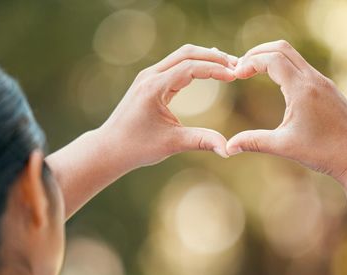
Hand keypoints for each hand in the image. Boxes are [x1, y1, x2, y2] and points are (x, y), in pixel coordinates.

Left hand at [100, 44, 236, 169]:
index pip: (190, 67)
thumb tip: (228, 150)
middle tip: (237, 65)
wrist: (109, 148)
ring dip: (205, 58)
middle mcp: (150, 76)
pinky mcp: (149, 81)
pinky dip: (194, 64)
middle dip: (214, 57)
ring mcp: (148, 76)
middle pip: (187, 53)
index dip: (216, 69)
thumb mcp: (172, 144)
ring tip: (228, 65)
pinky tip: (209, 68)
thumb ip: (201, 141)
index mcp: (154, 87)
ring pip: (181, 55)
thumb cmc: (137, 147)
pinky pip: (175, 64)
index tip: (235, 75)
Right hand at [226, 40, 346, 183]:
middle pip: (281, 48)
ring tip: (253, 72)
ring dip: (271, 59)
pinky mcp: (328, 90)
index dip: (249, 63)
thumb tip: (226, 148)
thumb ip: (254, 142)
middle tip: (240, 67)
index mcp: (302, 89)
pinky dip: (284, 68)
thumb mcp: (284, 146)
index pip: (271, 59)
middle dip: (257, 53)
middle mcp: (314, 80)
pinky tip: (276, 84)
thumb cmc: (325, 152)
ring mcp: (323, 83)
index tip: (235, 76)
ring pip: (293, 56)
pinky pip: (302, 68)